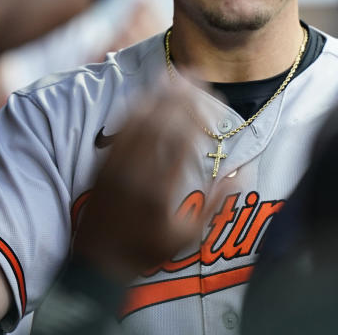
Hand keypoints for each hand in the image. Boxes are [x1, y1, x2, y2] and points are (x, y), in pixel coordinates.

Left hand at [73, 84, 222, 282]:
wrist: (99, 261)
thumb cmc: (147, 250)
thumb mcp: (187, 236)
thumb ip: (214, 204)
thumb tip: (238, 173)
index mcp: (162, 191)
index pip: (182, 141)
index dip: (198, 116)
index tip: (212, 100)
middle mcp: (137, 173)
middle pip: (161, 123)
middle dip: (180, 96)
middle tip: (196, 77)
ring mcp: (116, 167)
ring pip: (139, 122)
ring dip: (158, 95)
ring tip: (174, 77)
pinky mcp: (102, 165)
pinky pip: (119, 130)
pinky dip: (135, 110)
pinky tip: (146, 96)